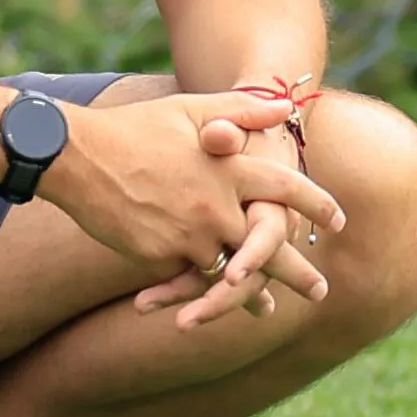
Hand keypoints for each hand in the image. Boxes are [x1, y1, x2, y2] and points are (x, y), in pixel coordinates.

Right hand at [35, 92, 344, 316]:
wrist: (78, 156)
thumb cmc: (137, 127)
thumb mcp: (193, 109)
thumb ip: (242, 109)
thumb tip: (286, 107)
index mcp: (231, 167)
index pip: (286, 188)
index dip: (316, 205)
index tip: (339, 221)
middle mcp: (217, 205)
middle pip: (267, 247)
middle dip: (297, 273)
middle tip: (321, 291)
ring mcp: (188, 234)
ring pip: (228, 271)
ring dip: (249, 293)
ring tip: (267, 310)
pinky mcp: (159, 256)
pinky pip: (185, 277)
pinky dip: (199, 288)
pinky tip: (210, 301)